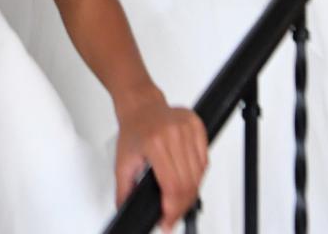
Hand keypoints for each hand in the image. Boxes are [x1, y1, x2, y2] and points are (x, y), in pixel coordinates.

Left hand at [114, 92, 208, 230]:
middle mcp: (174, 134)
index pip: (172, 184)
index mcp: (155, 142)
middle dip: (181, 206)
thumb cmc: (133, 130)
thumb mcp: (122, 163)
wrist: (141, 106)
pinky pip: (204, 160)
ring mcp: (188, 128)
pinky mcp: (197, 126)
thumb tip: (127, 210)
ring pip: (199, 174)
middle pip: (187, 183)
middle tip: (172, 215)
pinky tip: (188, 179)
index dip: (172, 208)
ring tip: (179, 199)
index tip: (167, 220)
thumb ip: (124, 190)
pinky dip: (199, 176)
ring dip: (191, 193)